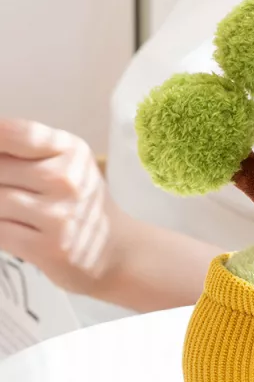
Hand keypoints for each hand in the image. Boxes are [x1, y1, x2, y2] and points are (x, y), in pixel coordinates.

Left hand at [0, 118, 122, 294]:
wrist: (114, 247)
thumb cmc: (77, 200)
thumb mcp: (64, 162)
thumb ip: (23, 150)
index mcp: (72, 151)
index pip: (12, 134)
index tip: (1, 156)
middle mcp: (68, 179)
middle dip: (0, 181)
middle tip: (22, 190)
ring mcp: (59, 214)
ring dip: (1, 210)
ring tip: (24, 214)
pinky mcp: (49, 247)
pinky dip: (3, 231)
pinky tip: (24, 231)